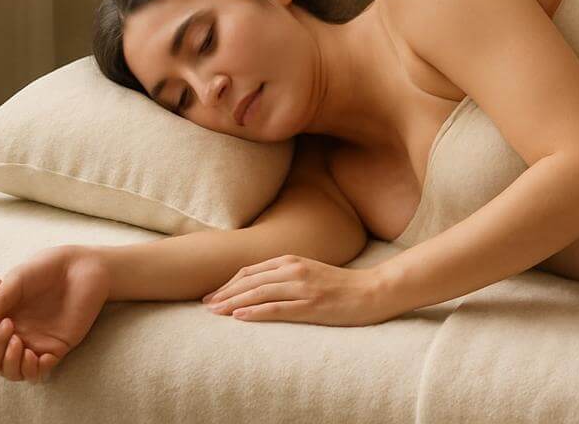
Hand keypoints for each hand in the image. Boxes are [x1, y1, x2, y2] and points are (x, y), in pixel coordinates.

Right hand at [0, 245, 110, 383]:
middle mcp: (14, 333)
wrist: (83, 266)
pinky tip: (37, 355)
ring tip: (19, 341)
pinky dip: (32, 370)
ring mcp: (35, 342)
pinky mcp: (56, 348)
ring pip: (10, 371)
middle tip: (9, 324)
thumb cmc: (47, 268)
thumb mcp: (16, 280)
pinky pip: (37, 373)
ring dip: (9, 363)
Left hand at [203, 254, 395, 325]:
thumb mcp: (312, 272)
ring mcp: (303, 288)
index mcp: (293, 261)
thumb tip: (262, 286)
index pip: (252, 270)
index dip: (229, 283)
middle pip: (250, 281)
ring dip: (233, 303)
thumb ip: (288, 275)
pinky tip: (239, 318)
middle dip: (224, 293)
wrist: (373, 291)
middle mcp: (295, 270)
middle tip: (205, 306)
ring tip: (214, 313)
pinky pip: (277, 308)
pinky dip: (255, 312)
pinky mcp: (311, 305)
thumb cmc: (343, 285)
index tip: (213, 295)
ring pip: (259, 293)